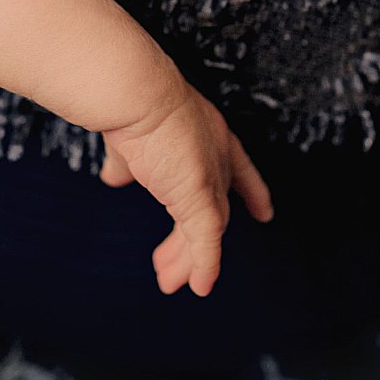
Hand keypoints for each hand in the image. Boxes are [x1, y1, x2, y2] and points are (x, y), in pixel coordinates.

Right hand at [97, 78, 274, 295]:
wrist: (136, 94)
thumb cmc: (133, 105)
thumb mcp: (133, 139)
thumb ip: (130, 163)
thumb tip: (115, 177)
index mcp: (211, 134)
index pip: (241, 169)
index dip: (252, 191)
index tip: (263, 212)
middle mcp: (218, 157)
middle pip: (215, 210)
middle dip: (194, 243)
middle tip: (176, 268)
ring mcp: (211, 178)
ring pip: (207, 230)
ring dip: (187, 259)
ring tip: (170, 282)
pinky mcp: (200, 199)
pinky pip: (207, 242)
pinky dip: (203, 265)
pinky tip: (198, 285)